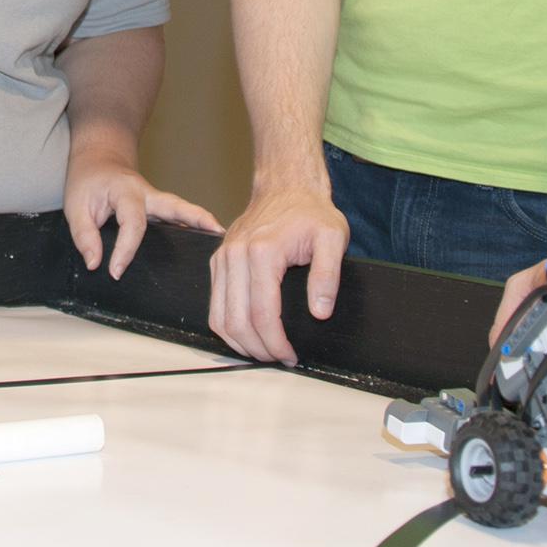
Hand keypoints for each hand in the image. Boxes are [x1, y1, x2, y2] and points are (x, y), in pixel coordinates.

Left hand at [63, 148, 221, 280]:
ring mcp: (156, 201)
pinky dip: (192, 225)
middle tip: (216, 233)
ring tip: (221, 239)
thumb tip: (95, 264)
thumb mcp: (75, 206)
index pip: (132, 224)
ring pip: (182, 210)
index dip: (125, 250)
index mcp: (126, 192)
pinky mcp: (158, 208)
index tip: (115, 272)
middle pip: (175, 206)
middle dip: (195, 218)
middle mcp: (147, 194)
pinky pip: (177, 217)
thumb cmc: (87, 181)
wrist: (98, 159)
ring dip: (201, 222)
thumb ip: (84, 235)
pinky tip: (204, 242)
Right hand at [207, 186, 348, 364]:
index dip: (276, 343)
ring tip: (264, 352)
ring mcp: (223, 258)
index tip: (291, 356)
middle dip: (258, 349)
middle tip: (279, 359)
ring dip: (239, 342)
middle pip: (236, 320)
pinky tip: (247, 334)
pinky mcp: (218, 260)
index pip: (262, 313)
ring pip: (218, 316)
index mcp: (262, 252)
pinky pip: (214, 303)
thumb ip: (328, 275)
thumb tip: (320, 312)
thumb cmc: (310, 212)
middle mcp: (235, 255)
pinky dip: (227, 326)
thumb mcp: (333, 238)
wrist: (286, 187)